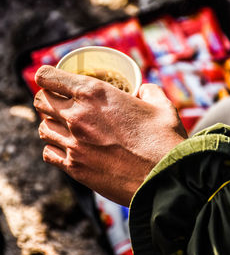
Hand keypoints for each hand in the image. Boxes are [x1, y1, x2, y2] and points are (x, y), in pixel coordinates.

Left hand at [34, 65, 186, 205]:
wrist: (164, 179)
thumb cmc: (164, 140)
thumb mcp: (161, 106)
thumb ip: (149, 92)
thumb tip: (143, 90)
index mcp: (94, 94)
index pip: (48, 76)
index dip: (46, 75)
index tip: (50, 79)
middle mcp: (77, 116)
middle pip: (40, 101)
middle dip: (48, 99)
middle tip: (61, 103)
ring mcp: (73, 144)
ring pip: (42, 127)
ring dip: (51, 124)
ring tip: (65, 126)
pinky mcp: (75, 168)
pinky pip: (49, 153)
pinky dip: (54, 148)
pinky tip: (68, 148)